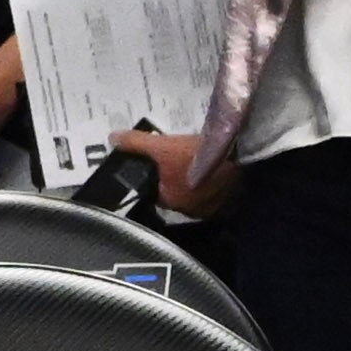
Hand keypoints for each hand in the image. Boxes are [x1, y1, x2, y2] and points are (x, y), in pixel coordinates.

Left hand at [112, 125, 234, 215]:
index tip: (156, 162)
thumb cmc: (194, 156)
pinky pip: (218, 192)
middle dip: (174, 177)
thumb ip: (134, 143)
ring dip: (195, 180)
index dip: (153, 175)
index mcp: (171, 202)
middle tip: (176, 157)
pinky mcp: (234, 200)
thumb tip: (112, 139)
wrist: (238, 157)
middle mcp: (192, 211)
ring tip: (195, 160)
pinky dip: (213, 182)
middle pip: (177, 192)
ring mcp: (215, 208)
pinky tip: (214, 168)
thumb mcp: (160, 146)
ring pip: (198, 193)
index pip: (154, 191)